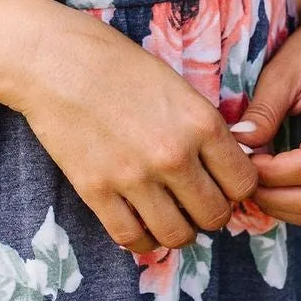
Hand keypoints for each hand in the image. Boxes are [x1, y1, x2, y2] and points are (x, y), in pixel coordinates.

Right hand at [2, 4, 261, 258]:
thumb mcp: (178, 87)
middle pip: (215, 215)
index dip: (236, 189)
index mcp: (202, 124)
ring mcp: (134, 176)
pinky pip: (132, 238)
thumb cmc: (119, 65)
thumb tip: (233, 161)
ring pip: (177, 235)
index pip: (244, 184)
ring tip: (170, 217)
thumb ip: (206, 127)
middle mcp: (174, 155)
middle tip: (195, 204)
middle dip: (210, 214)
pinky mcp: (97, 190)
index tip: (222, 185)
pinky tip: (141, 226)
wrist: (56, 60)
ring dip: (178, 231)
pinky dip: (142, 240)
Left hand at [232, 0, 300, 229]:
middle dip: (272, 199)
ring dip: (283, 208)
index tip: (243, 158)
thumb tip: (238, 146)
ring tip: (253, 185)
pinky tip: (270, 186)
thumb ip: (262, 111)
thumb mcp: (282, 71)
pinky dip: (295, 206)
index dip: (270, 174)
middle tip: (242, 179)